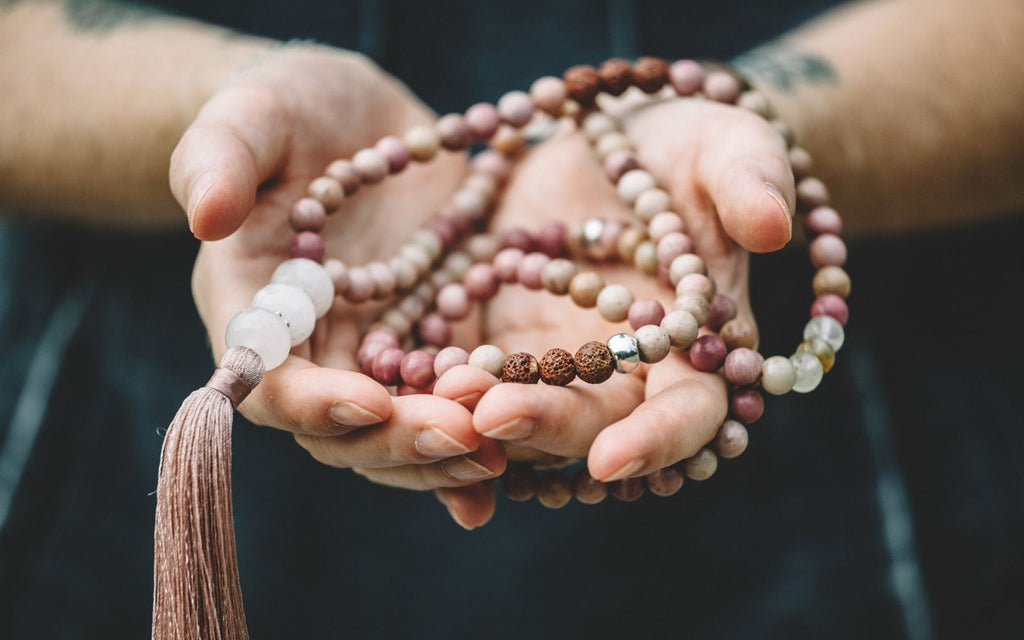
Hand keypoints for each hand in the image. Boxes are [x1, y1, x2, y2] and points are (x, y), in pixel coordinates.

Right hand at [171, 44, 504, 494]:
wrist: (351, 116)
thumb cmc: (285, 108)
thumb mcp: (252, 115)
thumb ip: (221, 158)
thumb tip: (205, 215)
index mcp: (258, 311)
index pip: (272, 381)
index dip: (315, 405)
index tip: (370, 403)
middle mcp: (317, 348)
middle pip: (345, 428)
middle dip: (399, 440)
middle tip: (460, 437)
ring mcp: (380, 348)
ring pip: (405, 425)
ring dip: (448, 448)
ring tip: (498, 451)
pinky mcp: (435, 335)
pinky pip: (456, 392)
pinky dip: (484, 419)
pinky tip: (525, 437)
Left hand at [434, 96, 793, 525]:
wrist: (615, 141)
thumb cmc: (690, 147)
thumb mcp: (726, 147)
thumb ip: (749, 182)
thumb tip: (772, 224)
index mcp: (691, 351)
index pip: (685, 415)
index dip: (653, 441)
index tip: (610, 457)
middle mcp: (620, 375)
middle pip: (587, 423)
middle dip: (544, 426)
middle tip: (492, 414)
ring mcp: (552, 361)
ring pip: (517, 408)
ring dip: (476, 415)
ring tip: (436, 393)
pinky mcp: (495, 337)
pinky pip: (461, 372)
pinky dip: (431, 383)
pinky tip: (395, 378)